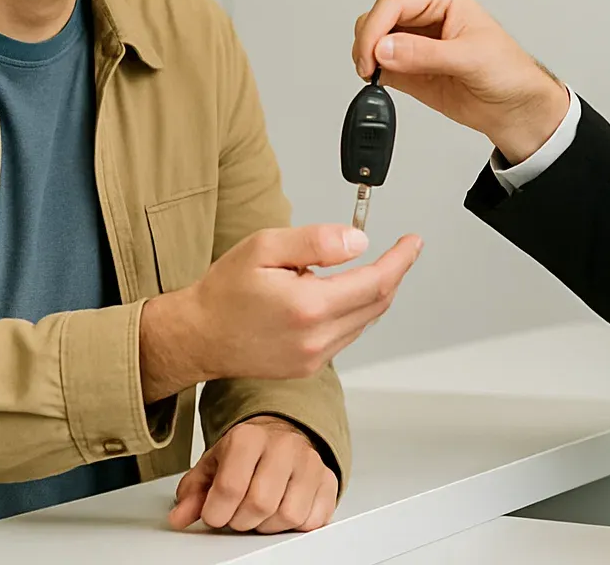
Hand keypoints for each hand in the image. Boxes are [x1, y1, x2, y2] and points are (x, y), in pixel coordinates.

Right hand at [139, 225, 422, 401]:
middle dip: (393, 274)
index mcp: (308, 307)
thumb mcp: (265, 247)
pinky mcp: (308, 367)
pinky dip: (352, 311)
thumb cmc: (224, 291)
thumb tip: (359, 242)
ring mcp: (313, 357)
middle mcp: (316, 339)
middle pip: (377, 304)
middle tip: (398, 250)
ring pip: (364, 321)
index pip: (376, 282)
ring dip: (371, 293)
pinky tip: (333, 295)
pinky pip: (345, 335)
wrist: (197, 336)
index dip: (400, 260)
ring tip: (350, 270)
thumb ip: (316, 242)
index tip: (412, 243)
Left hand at [168, 416, 337, 533]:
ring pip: (288, 515)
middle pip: (260, 504)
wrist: (281, 436)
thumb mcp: (213, 466)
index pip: (230, 487)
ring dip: (268, 525)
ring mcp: (310, 462)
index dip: (216, 512)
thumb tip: (180, 517)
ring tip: (261, 511)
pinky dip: (294, 525)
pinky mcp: (329, 480)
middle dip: (242, 520)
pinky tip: (282, 509)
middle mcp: (284, 445)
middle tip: (237, 514)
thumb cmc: (246, 454)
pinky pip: (312, 520)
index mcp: (249, 437)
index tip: (215, 513)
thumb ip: (193, 492)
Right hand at [352, 0, 568, 163]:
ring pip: (370, 39)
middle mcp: (422, 14)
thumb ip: (425, 54)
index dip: (375, 28)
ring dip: (367, 58)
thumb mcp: (471, 58)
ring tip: (379, 76)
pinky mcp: (406, 65)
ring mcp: (412, 40)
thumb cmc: (508, 71)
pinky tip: (382, 83)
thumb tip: (386, 49)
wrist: (514, 107)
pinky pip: (376, 63)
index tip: (370, 56)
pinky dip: (372, 73)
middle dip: (367, 43)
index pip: (393, 2)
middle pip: (375, 17)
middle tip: (371, 69)